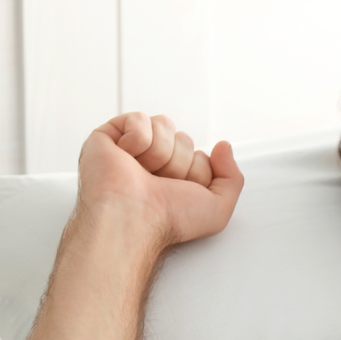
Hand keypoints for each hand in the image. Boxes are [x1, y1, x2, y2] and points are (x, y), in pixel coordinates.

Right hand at [76, 112, 244, 245]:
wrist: (133, 219)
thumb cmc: (169, 220)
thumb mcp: (217, 209)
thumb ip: (232, 178)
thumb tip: (223, 146)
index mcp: (175, 180)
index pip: (200, 156)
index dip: (197, 172)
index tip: (179, 191)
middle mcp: (153, 164)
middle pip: (184, 139)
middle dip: (178, 162)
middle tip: (159, 183)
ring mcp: (129, 150)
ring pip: (163, 125)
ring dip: (160, 152)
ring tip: (143, 173)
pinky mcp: (107, 137)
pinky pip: (139, 119)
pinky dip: (138, 139)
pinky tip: (127, 158)